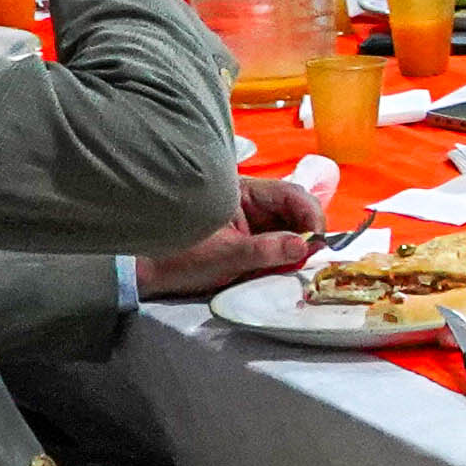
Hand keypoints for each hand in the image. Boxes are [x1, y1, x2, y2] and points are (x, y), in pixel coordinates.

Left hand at [143, 167, 325, 304]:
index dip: (312, 216)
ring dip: (297, 246)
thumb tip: (305, 245)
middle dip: (307, 233)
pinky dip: (284, 254)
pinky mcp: (249, 236)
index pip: (292, 195)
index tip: (318, 243)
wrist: (147, 273)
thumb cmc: (179, 257)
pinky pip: (278, 240)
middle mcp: (251, 200)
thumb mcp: (224, 256)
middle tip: (306, 259)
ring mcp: (251, 218)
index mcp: (243, 192)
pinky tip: (279, 266)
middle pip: (296, 209)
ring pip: (290, 226)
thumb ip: (265, 250)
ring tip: (290, 265)